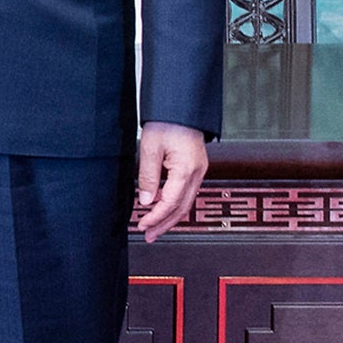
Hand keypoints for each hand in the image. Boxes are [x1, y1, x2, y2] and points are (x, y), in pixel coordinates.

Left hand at [134, 121, 207, 242]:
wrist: (182, 107)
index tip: (143, 225)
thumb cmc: (167, 122)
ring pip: (186, 202)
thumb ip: (148, 177)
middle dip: (165, 224)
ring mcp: (199, 171)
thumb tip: (146, 201)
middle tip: (150, 235)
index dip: (156, 217)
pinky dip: (175, 204)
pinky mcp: (196, 168)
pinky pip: (187, 192)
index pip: (170, 203)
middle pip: (182, 208)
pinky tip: (164, 209)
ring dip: (170, 217)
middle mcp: (197, 173)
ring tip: (155, 228)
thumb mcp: (150, 148)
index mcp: (186, 169)